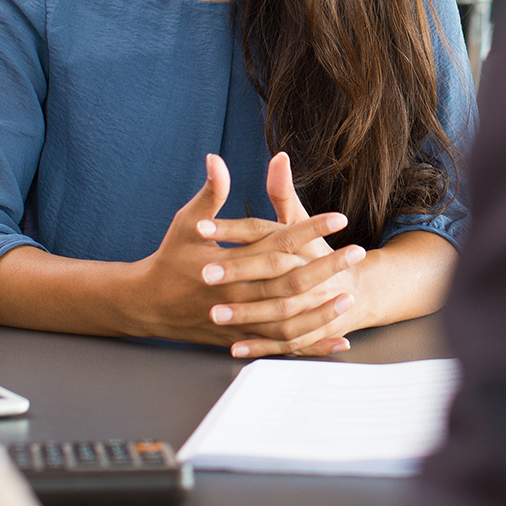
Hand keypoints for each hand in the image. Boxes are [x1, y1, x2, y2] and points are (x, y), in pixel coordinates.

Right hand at [130, 153, 355, 344]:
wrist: (147, 305)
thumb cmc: (169, 259)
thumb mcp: (187, 223)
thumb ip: (210, 194)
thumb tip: (216, 159)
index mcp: (228, 263)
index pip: (278, 242)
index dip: (310, 229)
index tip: (339, 218)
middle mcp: (237, 294)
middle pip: (290, 280)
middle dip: (327, 267)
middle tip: (358, 253)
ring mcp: (239, 321)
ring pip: (289, 319)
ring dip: (322, 309)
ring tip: (351, 296)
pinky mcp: (241, 339)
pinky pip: (282, 346)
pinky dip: (312, 345)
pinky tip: (338, 340)